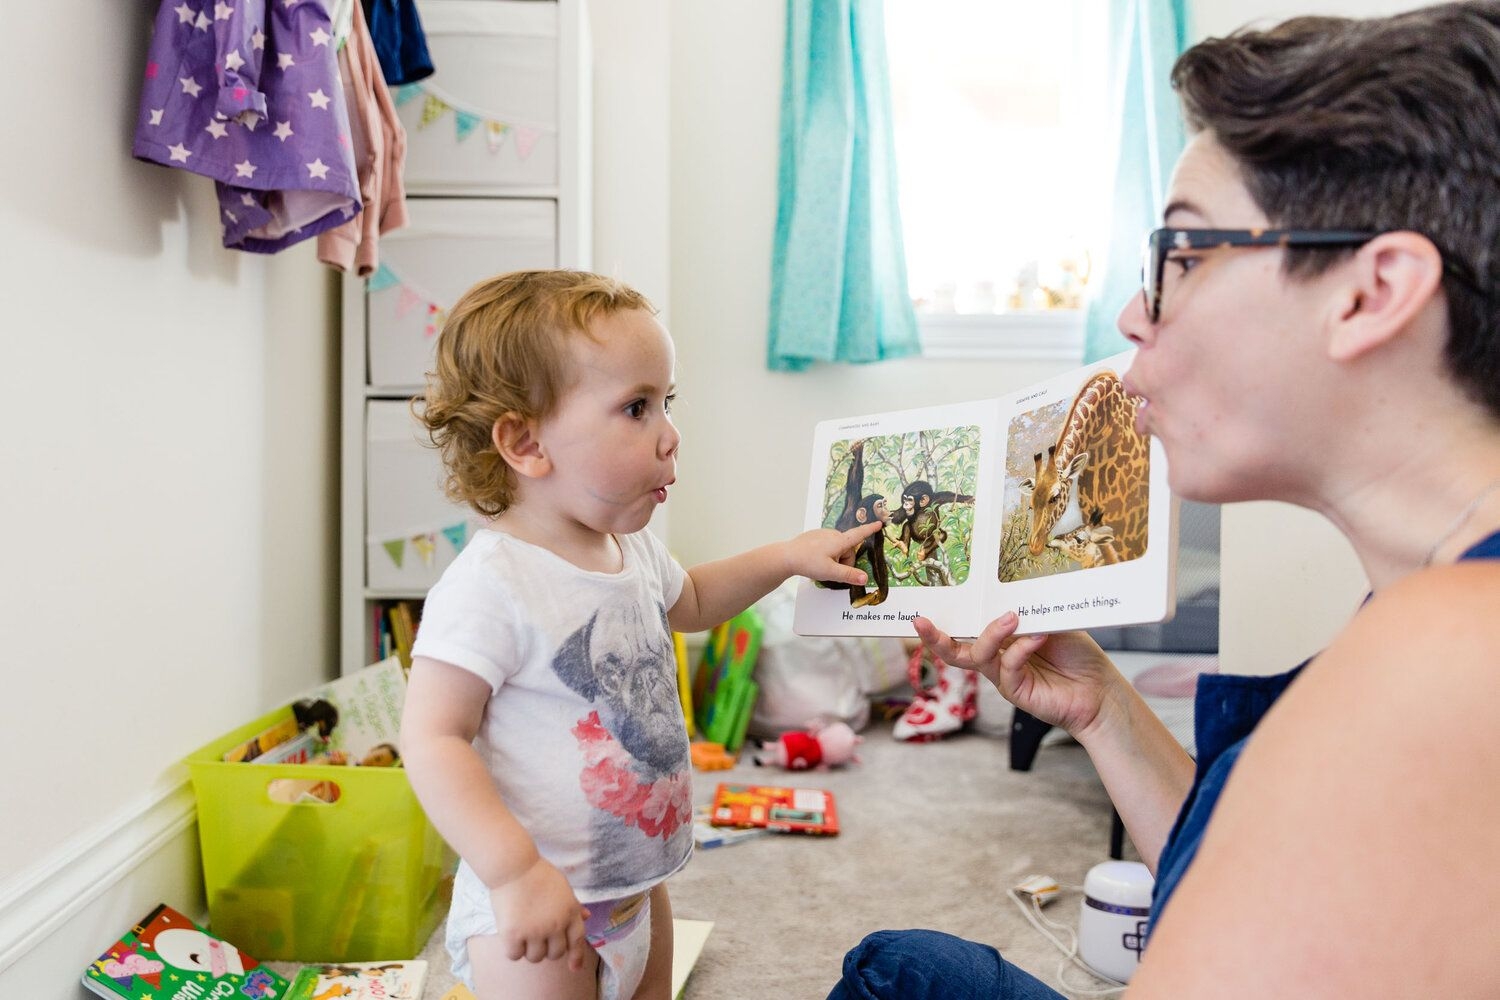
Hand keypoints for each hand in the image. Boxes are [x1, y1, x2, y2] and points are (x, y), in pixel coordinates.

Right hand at [489, 856, 590, 970]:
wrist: (514, 866)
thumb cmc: (538, 873)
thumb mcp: (563, 887)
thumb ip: (574, 905)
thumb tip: (587, 916)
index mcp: (570, 912)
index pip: (577, 940)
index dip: (576, 957)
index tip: (574, 968)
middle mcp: (556, 924)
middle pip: (555, 954)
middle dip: (547, 949)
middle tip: (537, 937)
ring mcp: (535, 931)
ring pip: (535, 957)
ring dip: (529, 950)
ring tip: (523, 933)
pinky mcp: (514, 934)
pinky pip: (515, 955)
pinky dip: (513, 950)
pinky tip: (511, 937)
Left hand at [782, 521, 883, 584]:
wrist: (786, 557)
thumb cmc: (808, 563)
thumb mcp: (831, 572)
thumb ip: (849, 575)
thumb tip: (865, 578)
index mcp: (839, 541)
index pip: (859, 534)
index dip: (870, 530)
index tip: (879, 523)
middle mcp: (832, 534)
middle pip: (847, 550)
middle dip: (844, 562)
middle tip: (831, 571)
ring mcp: (823, 534)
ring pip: (837, 549)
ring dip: (834, 559)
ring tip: (821, 565)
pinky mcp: (815, 536)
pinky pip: (827, 546)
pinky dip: (826, 554)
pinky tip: (815, 560)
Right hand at [913, 611, 1122, 738]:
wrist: (1102, 691)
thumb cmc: (1079, 656)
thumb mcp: (1051, 622)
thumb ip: (1028, 612)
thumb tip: (1006, 600)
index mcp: (1003, 639)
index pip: (969, 627)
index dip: (947, 618)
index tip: (926, 604)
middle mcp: (998, 658)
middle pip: (956, 650)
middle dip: (935, 637)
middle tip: (920, 621)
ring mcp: (1005, 677)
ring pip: (978, 657)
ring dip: (990, 634)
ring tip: (1011, 617)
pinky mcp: (1016, 692)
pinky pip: (1007, 668)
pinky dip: (1021, 649)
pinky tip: (1038, 637)